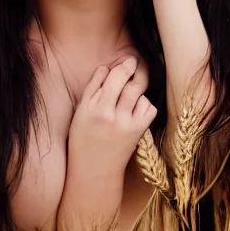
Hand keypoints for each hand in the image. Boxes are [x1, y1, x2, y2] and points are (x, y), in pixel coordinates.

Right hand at [67, 56, 156, 178]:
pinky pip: (148, 107)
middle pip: (127, 80)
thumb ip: (93, 88)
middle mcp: (111, 115)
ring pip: (138, 92)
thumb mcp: (80, 113)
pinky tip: (135, 107)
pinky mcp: (138, 132)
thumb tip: (107, 66)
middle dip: (132, 67)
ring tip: (129, 92)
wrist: (95, 171)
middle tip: (133, 62)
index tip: (126, 59)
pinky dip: (144, 103)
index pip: (111, 76)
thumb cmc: (84, 139)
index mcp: (94, 108)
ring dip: (136, 88)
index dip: (121, 65)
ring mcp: (127, 124)